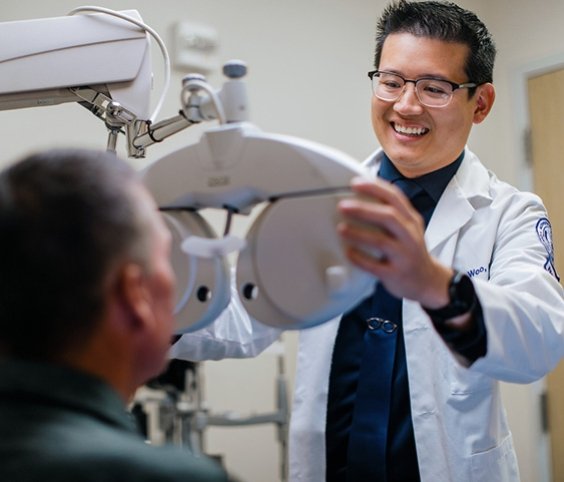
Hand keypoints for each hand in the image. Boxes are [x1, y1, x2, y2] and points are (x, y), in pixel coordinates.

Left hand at [337, 177, 451, 307]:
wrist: (427, 280)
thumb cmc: (410, 250)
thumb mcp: (407, 227)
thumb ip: (391, 212)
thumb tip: (361, 194)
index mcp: (411, 220)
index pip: (395, 198)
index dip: (375, 188)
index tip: (355, 183)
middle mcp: (410, 235)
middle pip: (389, 217)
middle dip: (364, 209)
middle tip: (343, 206)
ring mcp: (404, 255)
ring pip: (382, 241)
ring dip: (359, 234)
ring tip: (341, 228)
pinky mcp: (396, 274)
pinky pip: (376, 266)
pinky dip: (360, 259)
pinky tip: (348, 252)